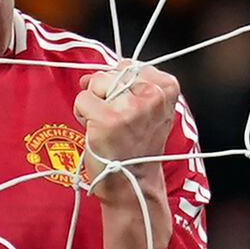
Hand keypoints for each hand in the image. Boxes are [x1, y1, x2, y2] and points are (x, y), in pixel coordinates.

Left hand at [73, 61, 179, 202]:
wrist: (133, 183)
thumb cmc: (136, 146)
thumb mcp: (147, 109)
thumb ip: (127, 84)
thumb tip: (89, 74)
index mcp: (166, 88)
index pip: (130, 65)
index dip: (120, 86)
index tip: (128, 109)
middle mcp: (153, 95)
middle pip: (112, 72)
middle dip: (106, 93)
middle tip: (118, 121)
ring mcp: (130, 106)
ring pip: (96, 82)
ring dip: (94, 103)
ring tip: (107, 125)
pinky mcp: (108, 118)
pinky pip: (82, 99)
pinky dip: (82, 114)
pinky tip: (97, 131)